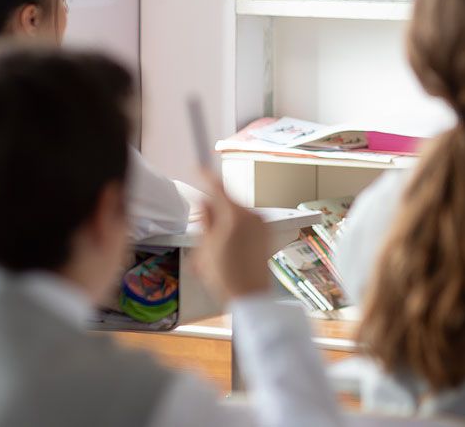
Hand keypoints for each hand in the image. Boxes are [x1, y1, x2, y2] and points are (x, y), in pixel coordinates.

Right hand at [194, 173, 270, 300]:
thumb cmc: (227, 277)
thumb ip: (205, 219)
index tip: (199, 167)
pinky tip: (228, 251)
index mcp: (235, 217)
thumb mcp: (205, 248)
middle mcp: (252, 216)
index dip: (206, 176)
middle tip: (204, 230)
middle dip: (214, 210)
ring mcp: (261, 224)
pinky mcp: (266, 232)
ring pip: (235, 213)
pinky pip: (246, 222)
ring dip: (224, 222)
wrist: (252, 297)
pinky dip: (234, 230)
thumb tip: (204, 201)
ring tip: (216, 249)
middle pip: (227, 201)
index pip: (218, 187)